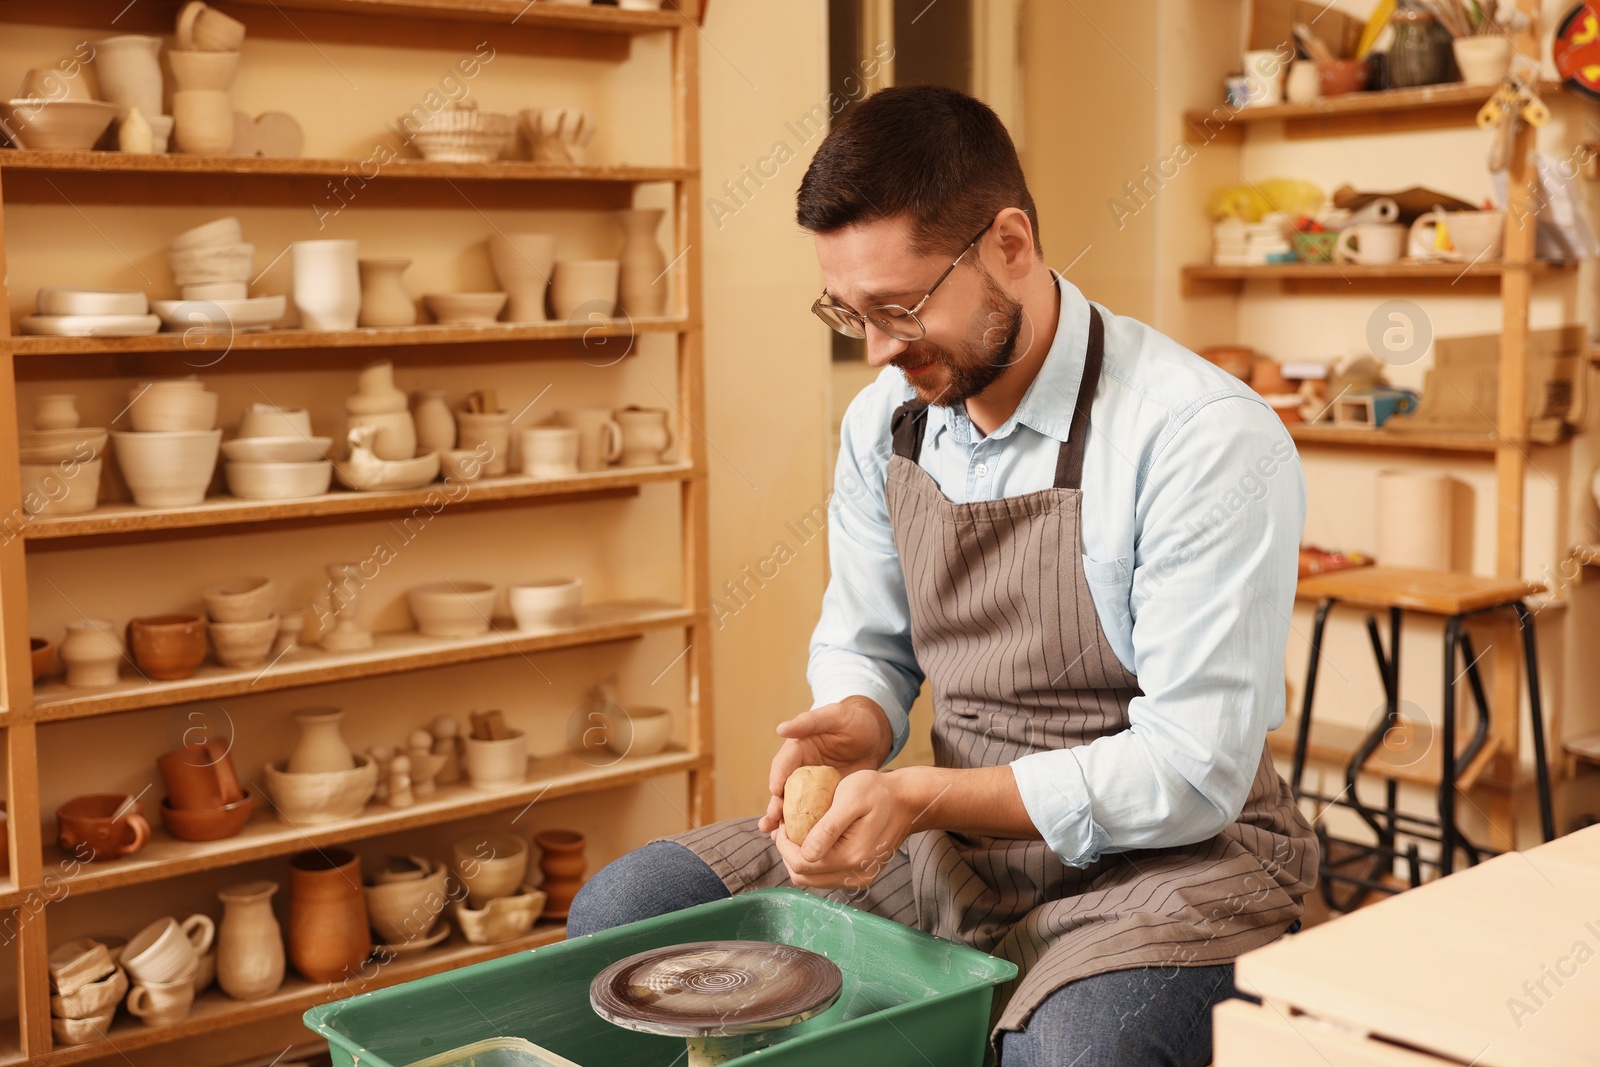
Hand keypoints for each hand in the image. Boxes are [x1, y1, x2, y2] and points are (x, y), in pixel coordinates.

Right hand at [757, 696, 892, 833]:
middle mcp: (800, 768)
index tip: (775, 791)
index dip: (777, 776)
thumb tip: (781, 728)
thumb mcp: (835, 716)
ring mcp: (812, 786)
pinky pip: (811, 814)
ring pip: (793, 804)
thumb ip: (810, 721)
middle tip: (771, 820)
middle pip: (783, 789)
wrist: (875, 737)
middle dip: (775, 804)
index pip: (783, 763)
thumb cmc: (854, 722)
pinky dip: (803, 827)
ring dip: (781, 820)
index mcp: (799, 747)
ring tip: (773, 835)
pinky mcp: (824, 798)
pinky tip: (797, 842)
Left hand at [771, 770, 911, 890]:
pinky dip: (814, 860)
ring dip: (799, 857)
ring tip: (797, 832)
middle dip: (787, 852)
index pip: (801, 864)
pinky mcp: (859, 875)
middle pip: (803, 876)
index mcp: (852, 857)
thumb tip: (806, 853)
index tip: (781, 822)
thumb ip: (829, 828)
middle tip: (786, 827)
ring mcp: (858, 878)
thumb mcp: (851, 798)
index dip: (783, 844)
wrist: (906, 802)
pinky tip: (814, 839)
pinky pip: (825, 876)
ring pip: (812, 879)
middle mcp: (855, 875)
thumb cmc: (878, 793)